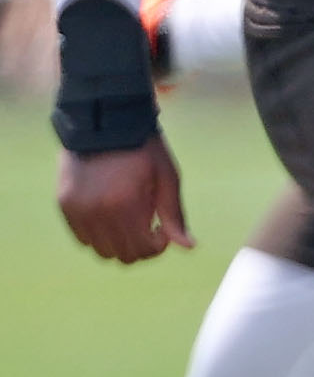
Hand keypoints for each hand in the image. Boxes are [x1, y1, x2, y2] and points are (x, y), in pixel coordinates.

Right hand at [58, 135, 190, 263]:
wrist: (105, 121)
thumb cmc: (144, 149)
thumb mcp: (167, 178)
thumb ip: (175, 215)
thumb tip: (187, 246)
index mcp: (125, 205)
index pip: (142, 250)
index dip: (157, 245)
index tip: (161, 229)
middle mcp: (97, 211)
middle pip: (121, 255)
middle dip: (140, 247)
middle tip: (148, 227)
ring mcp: (76, 209)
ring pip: (100, 250)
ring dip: (118, 243)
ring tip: (129, 221)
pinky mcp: (63, 204)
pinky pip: (82, 238)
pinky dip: (99, 235)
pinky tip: (111, 216)